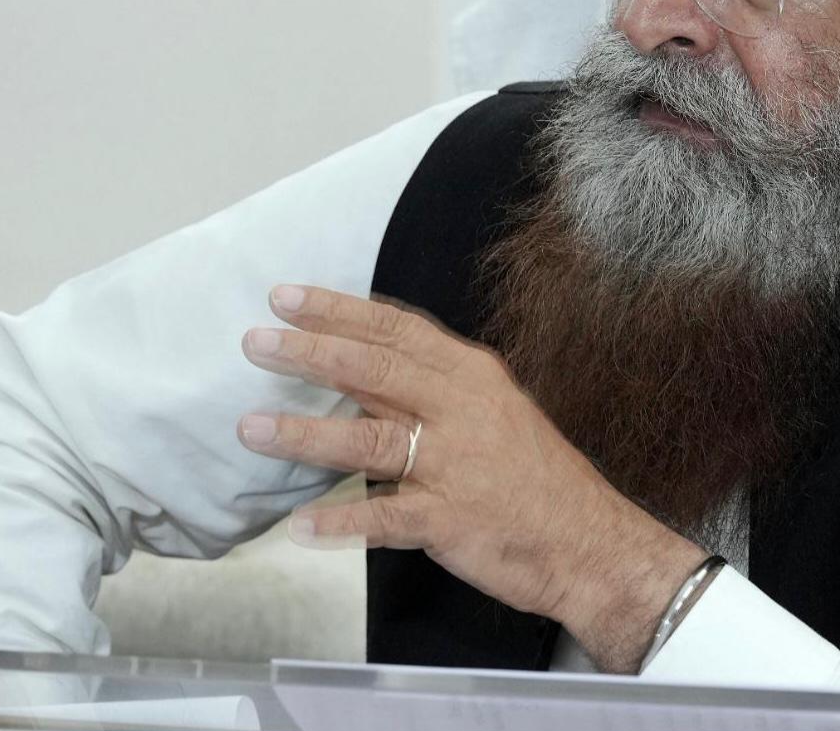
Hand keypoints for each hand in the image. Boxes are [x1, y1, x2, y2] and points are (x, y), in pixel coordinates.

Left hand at [237, 284, 706, 670]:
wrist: (589, 541)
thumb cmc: (534, 475)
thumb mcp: (494, 410)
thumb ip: (433, 389)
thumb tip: (360, 372)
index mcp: (470, 375)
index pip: (396, 331)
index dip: (338, 311)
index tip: (286, 297)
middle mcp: (461, 409)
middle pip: (376, 372)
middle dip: (311, 353)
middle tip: (256, 342)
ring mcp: (455, 465)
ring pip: (370, 440)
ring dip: (306, 434)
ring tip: (250, 428)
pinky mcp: (450, 520)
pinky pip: (386, 520)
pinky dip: (343, 524)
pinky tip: (301, 527)